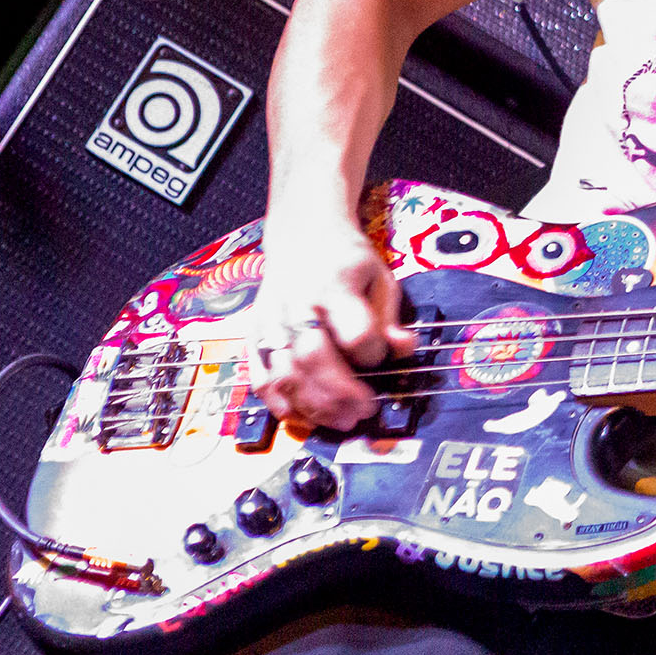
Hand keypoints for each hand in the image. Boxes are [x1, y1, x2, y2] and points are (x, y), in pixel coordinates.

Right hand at [245, 217, 416, 430]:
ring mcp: (270, 320)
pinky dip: (279, 403)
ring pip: (285, 374)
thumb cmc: (347, 260)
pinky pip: (261, 377)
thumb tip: (403, 350)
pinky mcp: (253, 334)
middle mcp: (296, 304)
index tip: (383, 358)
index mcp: (334, 285)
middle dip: (342, 393)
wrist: (303, 233)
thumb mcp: (380, 278)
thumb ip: (390, 317)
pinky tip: (303, 417)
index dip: (373, 354)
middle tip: (365, 412)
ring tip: (341, 421)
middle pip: (314, 358)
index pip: (356, 332)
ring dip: (314, 406)